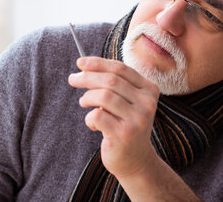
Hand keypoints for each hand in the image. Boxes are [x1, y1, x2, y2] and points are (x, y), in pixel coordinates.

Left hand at [68, 56, 160, 178]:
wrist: (135, 160)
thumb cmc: (125, 125)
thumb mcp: (126, 102)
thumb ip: (113, 84)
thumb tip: (84, 66)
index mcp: (149, 90)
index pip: (121, 68)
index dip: (98, 63)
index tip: (80, 62)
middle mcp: (147, 103)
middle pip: (111, 80)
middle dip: (88, 77)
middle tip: (73, 79)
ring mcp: (137, 119)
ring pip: (103, 95)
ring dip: (87, 98)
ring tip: (84, 103)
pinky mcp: (124, 134)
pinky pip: (97, 115)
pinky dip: (89, 118)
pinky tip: (94, 125)